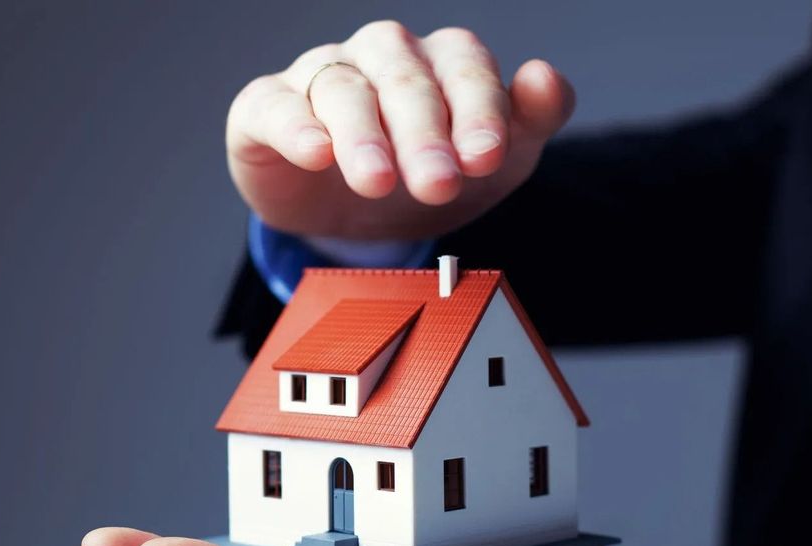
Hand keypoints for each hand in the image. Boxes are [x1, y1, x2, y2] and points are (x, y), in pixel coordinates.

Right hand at [225, 21, 575, 239]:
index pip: (464, 68)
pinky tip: (317, 154)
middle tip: (437, 183)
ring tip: (378, 181)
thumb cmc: (426, 178)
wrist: (354, 223)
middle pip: (405, 80)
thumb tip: (545, 78)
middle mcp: (381, 56)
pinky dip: (296, 127)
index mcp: (439, 61)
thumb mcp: (490, 166)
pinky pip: (277, 106)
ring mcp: (321, 76)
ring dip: (363, 136)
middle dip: (424, 135)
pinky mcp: (266, 108)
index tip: (485, 158)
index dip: (477, 111)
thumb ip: (529, 123)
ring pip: (344, 90)